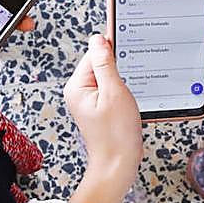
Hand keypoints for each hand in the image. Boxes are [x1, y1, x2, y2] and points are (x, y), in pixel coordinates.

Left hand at [64, 34, 142, 202]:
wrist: (119, 163)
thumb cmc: (116, 134)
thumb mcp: (114, 92)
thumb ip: (105, 63)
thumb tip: (99, 39)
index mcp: (77, 86)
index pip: (93, 54)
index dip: (112, 52)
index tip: (126, 54)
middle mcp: (79, 92)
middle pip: (101, 64)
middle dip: (118, 71)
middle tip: (125, 89)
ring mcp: (89, 101)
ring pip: (109, 77)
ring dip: (121, 83)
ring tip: (125, 102)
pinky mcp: (100, 107)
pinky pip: (112, 90)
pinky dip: (123, 93)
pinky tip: (126, 105)